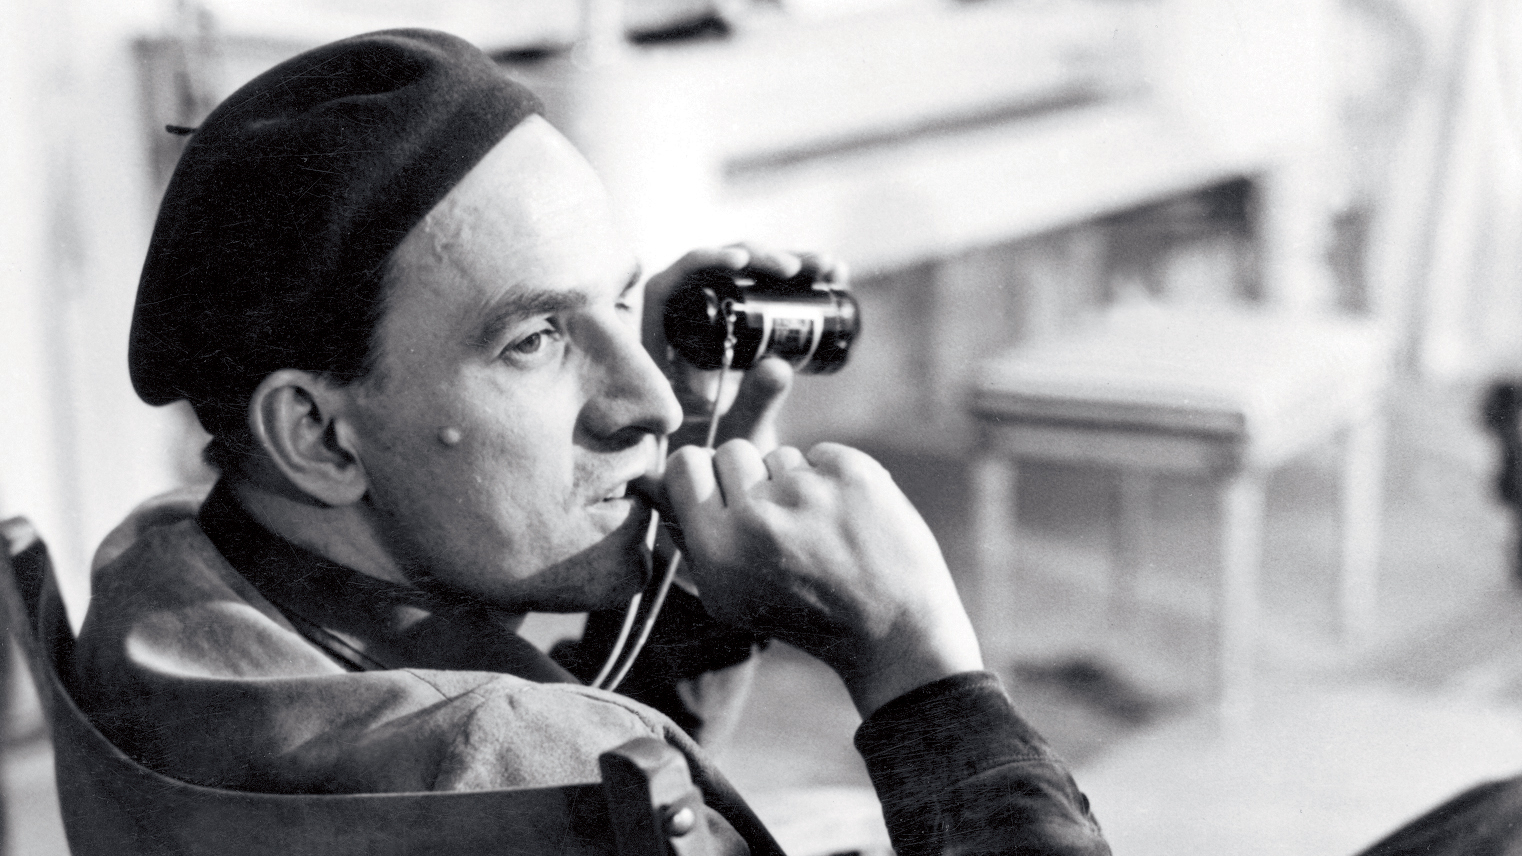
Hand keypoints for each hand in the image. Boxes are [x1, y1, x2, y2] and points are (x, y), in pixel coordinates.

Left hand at [642, 244, 847, 452]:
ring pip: (750, 274)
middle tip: (797, 268)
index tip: (742, 261)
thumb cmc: (716, 451)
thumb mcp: (734, 427)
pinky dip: (801, 280)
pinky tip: (834, 275)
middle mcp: (688, 320)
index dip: (704, 261)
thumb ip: (753, 403)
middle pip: (719, 268)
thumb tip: (778, 366)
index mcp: (662, 337)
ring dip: (791, 262)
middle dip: (761, 257)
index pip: (673, 282)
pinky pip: (769, 289)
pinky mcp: (746, 322)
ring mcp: (719, 317)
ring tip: (831, 270)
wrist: (730, 462)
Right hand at [663, 440, 982, 717]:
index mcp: (718, 552)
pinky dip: (833, 481)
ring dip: (793, 484)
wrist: (893, 630)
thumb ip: (692, 537)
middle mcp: (757, 519)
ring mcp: (807, 490)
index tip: (718, 488)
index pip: (685, 465)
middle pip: (731, 451)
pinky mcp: (852, 472)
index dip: (701, 473)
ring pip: (780, 455)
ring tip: (819, 533)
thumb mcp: (731, 597)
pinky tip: (847, 521)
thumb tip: (659, 477)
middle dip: (748, 478)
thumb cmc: (804, 612)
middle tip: (778, 522)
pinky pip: (821, 454)